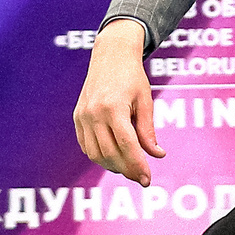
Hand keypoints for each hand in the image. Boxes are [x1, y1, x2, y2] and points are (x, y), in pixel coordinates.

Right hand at [74, 18, 162, 185]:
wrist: (110, 55)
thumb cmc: (132, 76)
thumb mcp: (145, 101)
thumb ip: (148, 130)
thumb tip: (156, 155)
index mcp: (113, 107)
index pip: (127, 145)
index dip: (138, 165)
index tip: (148, 179)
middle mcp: (93, 113)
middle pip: (110, 153)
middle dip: (127, 170)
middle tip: (142, 178)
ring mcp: (82, 116)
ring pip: (95, 153)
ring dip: (113, 166)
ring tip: (130, 169)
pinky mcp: (77, 117)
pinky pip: (86, 145)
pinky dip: (100, 156)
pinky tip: (114, 158)